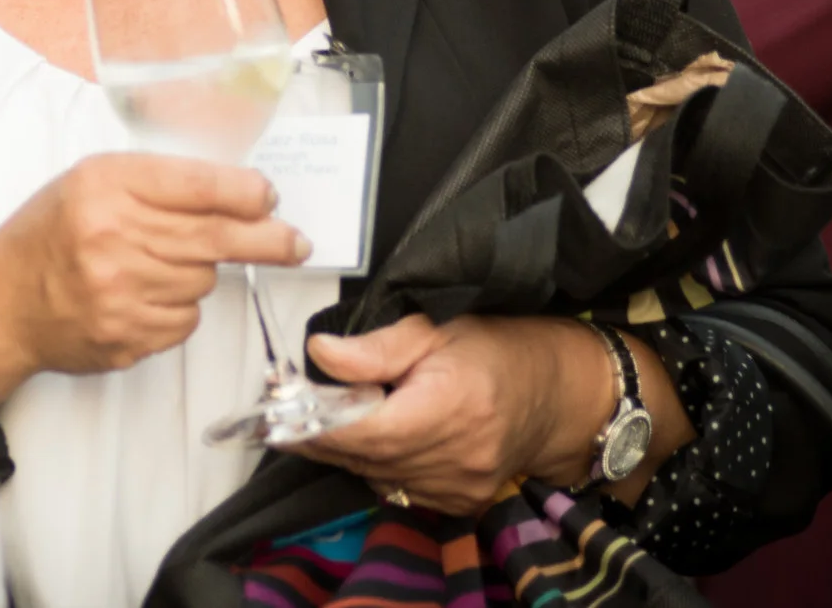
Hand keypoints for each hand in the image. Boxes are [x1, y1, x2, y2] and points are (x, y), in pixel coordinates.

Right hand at [0, 153, 309, 376]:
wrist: (2, 301)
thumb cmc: (51, 232)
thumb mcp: (92, 181)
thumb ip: (156, 181)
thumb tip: (237, 194)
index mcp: (105, 186)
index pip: (198, 186)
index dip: (245, 192)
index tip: (269, 197)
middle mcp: (112, 238)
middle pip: (216, 238)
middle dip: (267, 239)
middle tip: (296, 242)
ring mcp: (118, 294)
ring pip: (202, 282)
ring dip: (198, 273)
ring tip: (157, 264)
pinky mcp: (124, 338)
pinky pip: (183, 322)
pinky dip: (177, 308)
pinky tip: (143, 295)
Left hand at [289, 316, 607, 515]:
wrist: (553, 394)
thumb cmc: (493, 349)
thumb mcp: (435, 329)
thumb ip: (376, 347)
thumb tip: (320, 353)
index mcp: (450, 406)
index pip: (367, 429)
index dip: (317, 425)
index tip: (279, 415)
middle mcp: (457, 456)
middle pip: (365, 456)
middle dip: (321, 435)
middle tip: (287, 411)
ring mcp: (460, 487)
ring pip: (376, 476)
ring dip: (347, 450)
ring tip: (329, 417)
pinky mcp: (460, 502)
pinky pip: (397, 488)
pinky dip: (376, 466)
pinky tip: (374, 437)